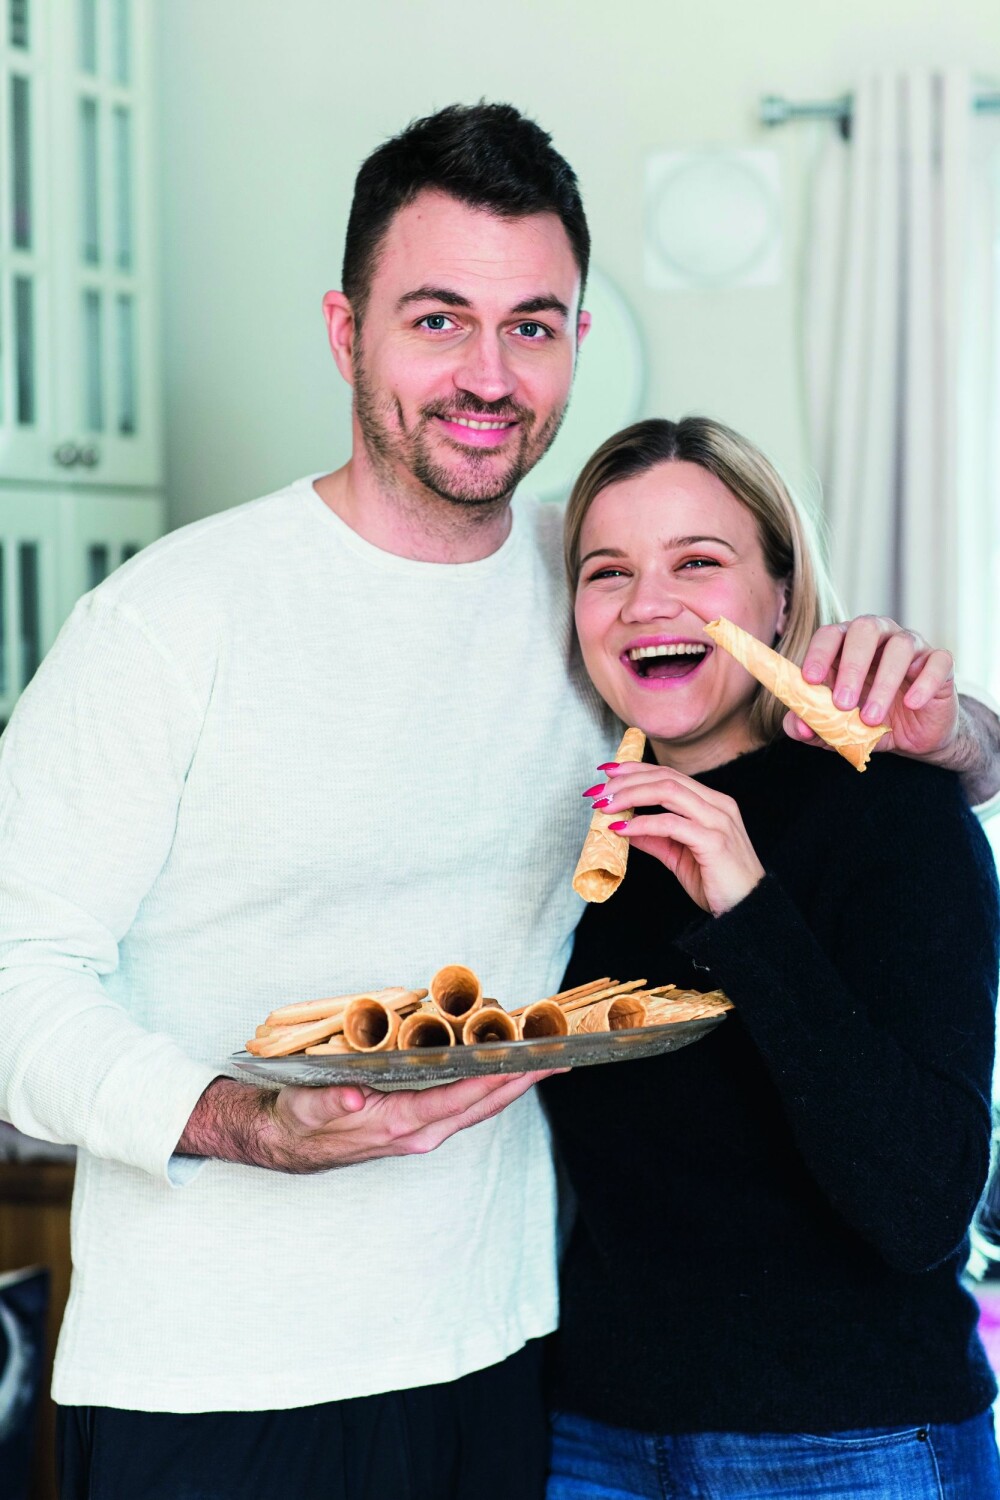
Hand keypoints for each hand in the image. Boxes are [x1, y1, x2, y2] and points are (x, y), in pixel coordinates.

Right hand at [178, 1070, 560, 1171]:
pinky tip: (504, 1068)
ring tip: (544, 1059)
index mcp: (398, 1126)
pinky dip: (489, 1085)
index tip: (526, 1064)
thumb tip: (357, 1101)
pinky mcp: (419, 1122)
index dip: (494, 1081)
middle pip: (481, 1105)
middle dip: (520, 1082)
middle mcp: (419, 1132)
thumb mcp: (309, 1109)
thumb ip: (334, 1104)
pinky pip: (465, 1103)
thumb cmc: (299, 1120)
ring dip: (512, 1084)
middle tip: (558, 1057)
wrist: (285, 1141)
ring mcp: (422, 1130)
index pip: (457, 1100)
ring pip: (478, 1106)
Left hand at [592, 763, 763, 914]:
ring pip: (668, 792)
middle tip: (597, 791)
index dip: (635, 770)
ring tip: (605, 806)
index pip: (669, 775)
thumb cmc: (717, 883)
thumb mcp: (679, 856)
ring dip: (630, 796)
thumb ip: (655, 838)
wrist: (747, 911)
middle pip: (665, 778)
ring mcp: (718, 821)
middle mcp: (717, 804)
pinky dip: (643, 824)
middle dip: (626, 780)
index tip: (606, 773)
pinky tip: (622, 829)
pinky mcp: (713, 841)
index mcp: (712, 803)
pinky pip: (671, 824)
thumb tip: (623, 827)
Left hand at [786, 615, 958, 763]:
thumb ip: (813, 725)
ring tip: (872, 719)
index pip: (830, 634)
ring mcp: (912, 646)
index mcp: (847, 645)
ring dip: (884, 683)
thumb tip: (798, 727)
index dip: (818, 653)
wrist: (913, 737)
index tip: (810, 680)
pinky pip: (937, 661)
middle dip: (852, 666)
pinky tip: (912, 703)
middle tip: (843, 704)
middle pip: (865, 629)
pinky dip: (924, 682)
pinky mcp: (940, 663)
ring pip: (901, 646)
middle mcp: (880, 636)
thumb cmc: (869, 722)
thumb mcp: (838, 728)